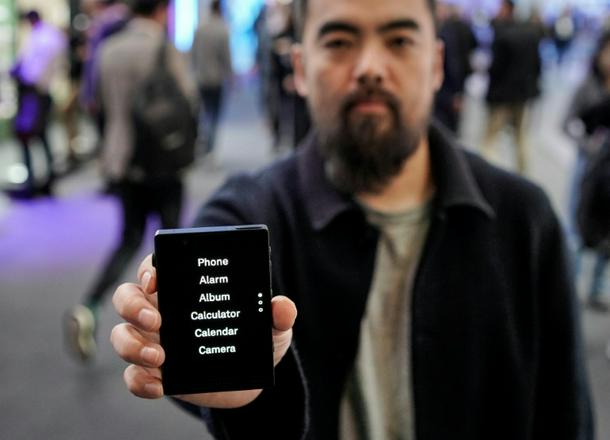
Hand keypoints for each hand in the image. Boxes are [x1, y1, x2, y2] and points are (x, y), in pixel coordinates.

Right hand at [110, 254, 296, 407]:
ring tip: (159, 356)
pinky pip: (133, 376)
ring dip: (132, 344)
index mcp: (184, 291)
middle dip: (133, 305)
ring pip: (122, 335)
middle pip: (127, 298)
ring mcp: (155, 342)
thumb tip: (281, 306)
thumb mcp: (271, 326)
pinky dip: (139, 381)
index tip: (156, 278)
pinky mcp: (156, 374)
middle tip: (156, 319)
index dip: (149, 268)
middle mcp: (162, 311)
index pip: (156, 268)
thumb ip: (277, 315)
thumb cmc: (255, 340)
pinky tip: (159, 385)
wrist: (252, 381)